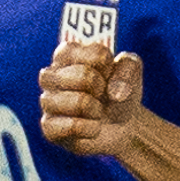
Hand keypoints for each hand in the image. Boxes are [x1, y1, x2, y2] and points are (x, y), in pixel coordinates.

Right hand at [37, 44, 143, 158]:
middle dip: (101, 86)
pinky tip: (93, 128)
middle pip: (82, 75)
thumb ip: (128, 68)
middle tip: (101, 92)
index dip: (104, 63)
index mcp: (66, 55)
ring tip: (97, 112)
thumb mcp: (131, 70)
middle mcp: (51, 76)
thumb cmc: (118, 90)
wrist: (121, 125)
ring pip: (77, 102)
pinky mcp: (49, 128)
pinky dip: (90, 129)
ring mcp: (48, 102)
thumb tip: (114, 92)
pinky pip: (71, 127)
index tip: (107, 70)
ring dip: (96, 109)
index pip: (85, 51)